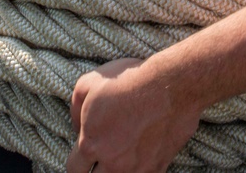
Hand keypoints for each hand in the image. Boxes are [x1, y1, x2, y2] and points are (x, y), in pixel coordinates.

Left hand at [66, 58, 200, 172]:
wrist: (171, 85)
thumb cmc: (129, 81)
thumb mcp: (88, 84)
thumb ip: (75, 111)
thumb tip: (76, 126)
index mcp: (91, 144)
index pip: (74, 169)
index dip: (76, 162)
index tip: (83, 155)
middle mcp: (113, 163)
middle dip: (94, 170)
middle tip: (101, 157)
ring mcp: (137, 168)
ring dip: (117, 171)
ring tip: (120, 160)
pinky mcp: (158, 167)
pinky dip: (139, 171)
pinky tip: (140, 159)